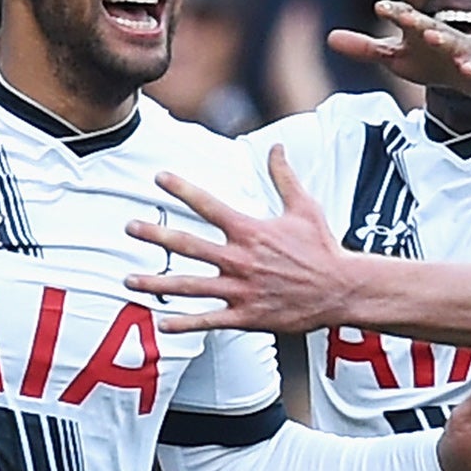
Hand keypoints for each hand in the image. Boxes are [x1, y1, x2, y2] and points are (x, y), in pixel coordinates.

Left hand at [125, 145, 354, 333]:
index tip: (158, 178)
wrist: (341, 289)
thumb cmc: (322, 248)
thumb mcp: (305, 207)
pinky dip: (184, 323)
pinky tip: (162, 324)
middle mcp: (240, 259)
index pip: (208, 205)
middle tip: (129, 227)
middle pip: (188, 245)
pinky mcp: (246, 316)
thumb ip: (284, 177)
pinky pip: (208, 320)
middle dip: (155, 236)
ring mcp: (240, 289)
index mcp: (250, 230)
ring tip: (129, 280)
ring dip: (156, 283)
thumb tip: (277, 146)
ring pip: (189, 286)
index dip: (181, 189)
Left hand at [327, 0, 470, 97]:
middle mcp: (440, 35)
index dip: (394, 12)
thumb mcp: (396, 56)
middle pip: (427, 25)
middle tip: (405, 16)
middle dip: (417, 20)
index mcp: (419, 30)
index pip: (405, 17)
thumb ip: (366, 48)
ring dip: (443, 40)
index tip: (380, 7)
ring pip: (453, 43)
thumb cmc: (432, 59)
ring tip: (433, 37)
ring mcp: (461, 51)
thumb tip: (329, 38)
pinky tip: (466, 69)